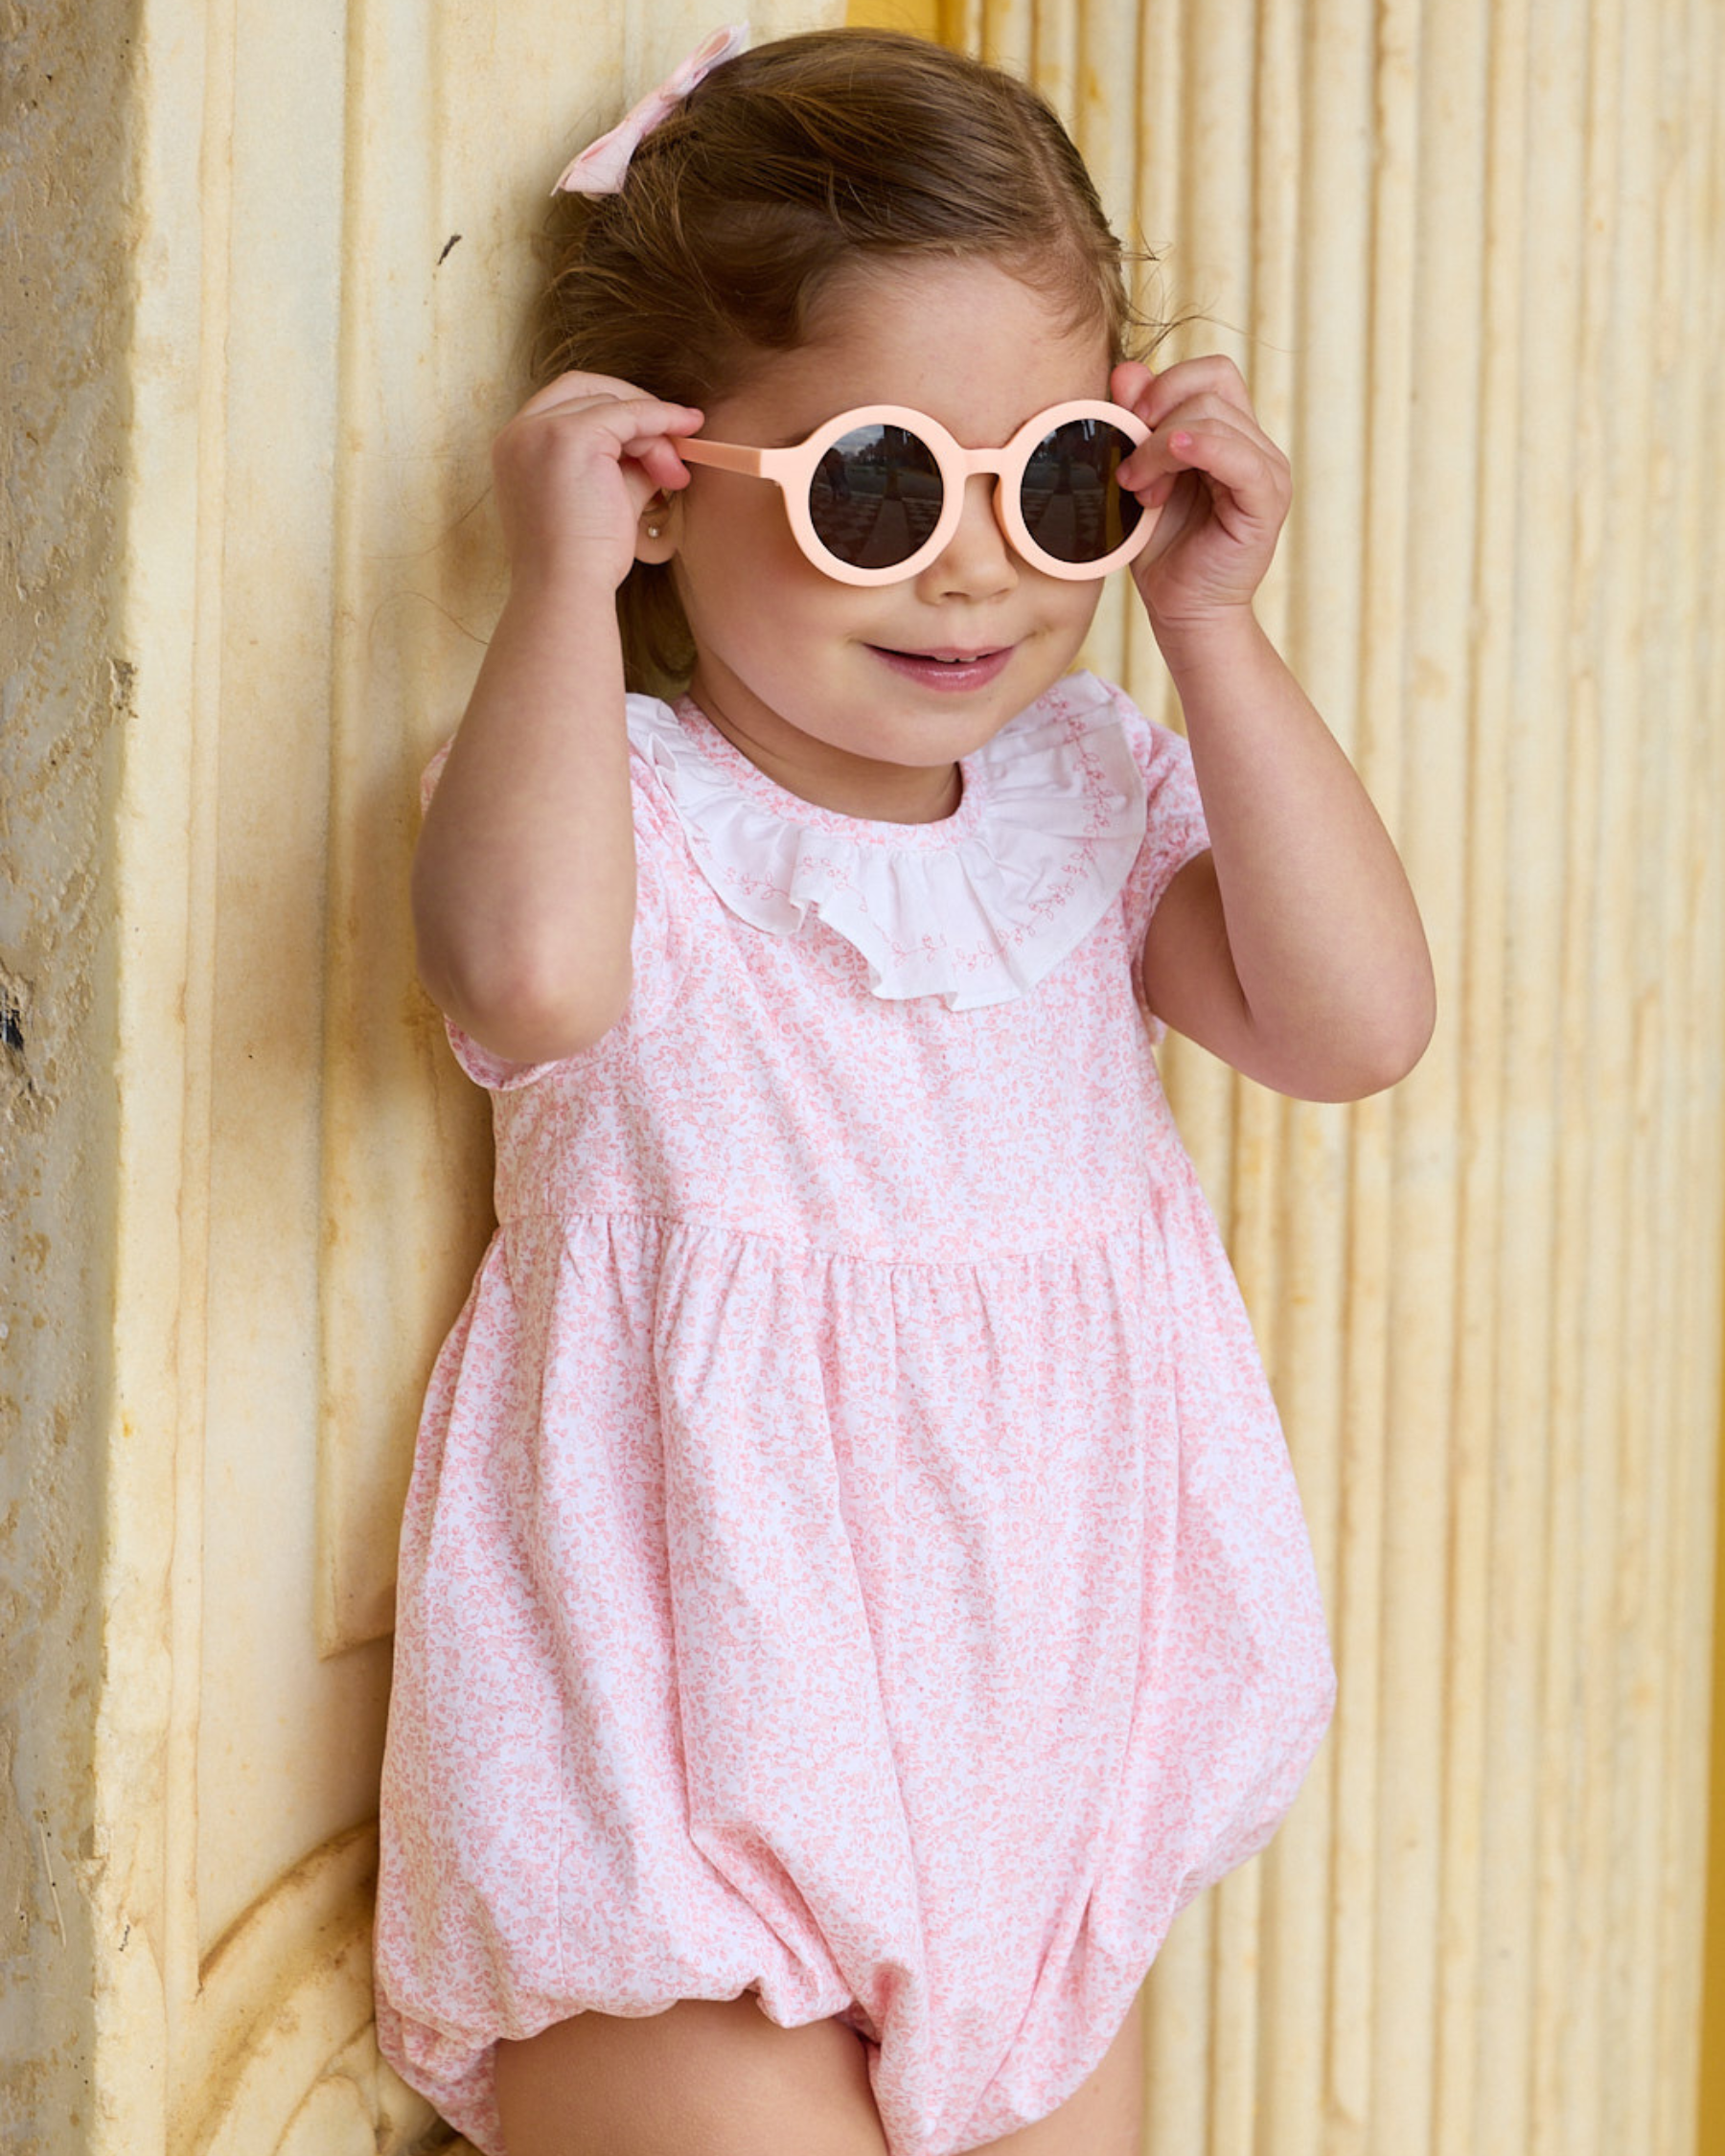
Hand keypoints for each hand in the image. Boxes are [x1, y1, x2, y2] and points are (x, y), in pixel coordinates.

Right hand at [489, 370, 704, 591]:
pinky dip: (661, 418)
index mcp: (516, 449)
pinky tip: (687, 431)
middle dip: (636, 412)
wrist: (565, 592)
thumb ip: (625, 468)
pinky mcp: (569, 436)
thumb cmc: (580, 564)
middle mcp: (519, 433)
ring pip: (610, 403)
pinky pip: (627, 412)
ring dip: (653, 431)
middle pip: (587, 390)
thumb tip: (662, 448)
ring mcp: (539, 431)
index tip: (656, 438)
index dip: (616, 413)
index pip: (569, 405)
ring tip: (676, 474)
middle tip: (677, 448)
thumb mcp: (601, 502)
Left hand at [1110, 356, 1290, 633]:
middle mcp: (1255, 446)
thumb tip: (1125, 368)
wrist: (1182, 610)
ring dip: (1160, 447)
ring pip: (1214, 417)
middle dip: (1156, 414)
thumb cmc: (1163, 549)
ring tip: (1140, 490)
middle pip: (1211, 385)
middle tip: (1128, 466)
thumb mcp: (1140, 475)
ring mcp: (1267, 471)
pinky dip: (1201, 447)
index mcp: (1230, 434)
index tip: (1125, 423)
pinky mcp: (1267, 502)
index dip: (1164, 385)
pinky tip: (1171, 459)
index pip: (1209, 373)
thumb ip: (1136, 423)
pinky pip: (1240, 457)